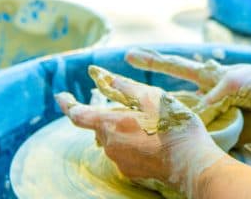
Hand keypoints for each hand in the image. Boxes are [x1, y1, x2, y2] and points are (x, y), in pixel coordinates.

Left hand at [55, 65, 224, 197]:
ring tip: (150, 124)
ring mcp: (119, 160)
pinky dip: (133, 143)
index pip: (78, 114)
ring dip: (123, 129)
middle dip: (110, 115)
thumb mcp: (152, 97)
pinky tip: (153, 139)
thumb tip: (108, 77)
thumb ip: (127, 87)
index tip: (60, 96)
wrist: (190, 161)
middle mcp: (109, 144)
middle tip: (133, 107)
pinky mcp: (130, 171)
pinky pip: (124, 152)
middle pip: (100, 126)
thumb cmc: (173, 125)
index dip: (67, 104)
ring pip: (113, 139)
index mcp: (110, 124)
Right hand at [126, 49, 250, 143]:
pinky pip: (205, 139)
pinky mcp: (229, 134)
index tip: (131, 55)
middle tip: (122, 86)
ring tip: (139, 121)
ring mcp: (218, 116)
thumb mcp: (239, 82)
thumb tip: (195, 114)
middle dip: (149, 92)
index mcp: (213, 75)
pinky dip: (193, 141)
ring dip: (166, 121)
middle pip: (174, 94)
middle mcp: (211, 95)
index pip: (177, 68)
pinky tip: (175, 145)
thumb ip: (214, 95)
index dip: (155, 62)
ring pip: (186, 120)